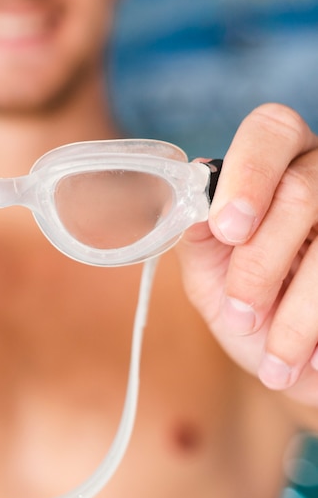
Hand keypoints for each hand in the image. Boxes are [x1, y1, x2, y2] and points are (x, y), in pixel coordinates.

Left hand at [176, 103, 317, 404]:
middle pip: (302, 192)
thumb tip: (191, 205)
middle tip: (240, 314)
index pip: (269, 131)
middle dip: (261, 265)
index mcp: (275, 168)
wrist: (298, 366)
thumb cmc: (251, 312)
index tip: (228, 228)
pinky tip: (312, 361)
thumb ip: (199, 239)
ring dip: (298, 314)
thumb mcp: (211, 277)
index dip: (249, 173)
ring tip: (276, 360)